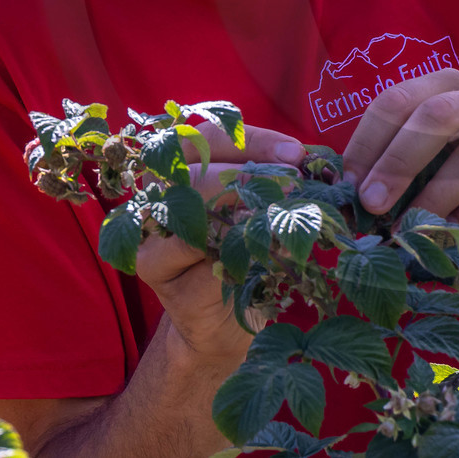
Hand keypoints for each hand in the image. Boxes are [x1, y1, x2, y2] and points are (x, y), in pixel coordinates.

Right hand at [137, 120, 303, 359]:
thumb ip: (272, 182)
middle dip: (248, 171)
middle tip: (293, 183)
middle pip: (196, 165)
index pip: (212, 136)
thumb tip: (308, 161)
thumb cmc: (245, 255)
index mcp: (184, 164)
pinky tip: (259, 253)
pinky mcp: (150, 264)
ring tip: (282, 217)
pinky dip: (225, 246)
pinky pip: (188, 246)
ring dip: (239, 208)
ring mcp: (150, 224)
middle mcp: (160, 188)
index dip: (256, 141)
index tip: (297, 154)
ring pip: (189, 202)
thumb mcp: (259, 212)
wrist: (223, 321)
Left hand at [341, 69, 458, 256]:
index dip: (369, 141)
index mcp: (452, 88)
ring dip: (435, 197)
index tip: (347, 185)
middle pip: (438, 115)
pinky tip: (456, 232)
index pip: (400, 99)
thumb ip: (387, 167)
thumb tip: (332, 185)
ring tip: (410, 229)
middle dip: (397, 162)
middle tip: (371, 205)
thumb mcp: (423, 168)